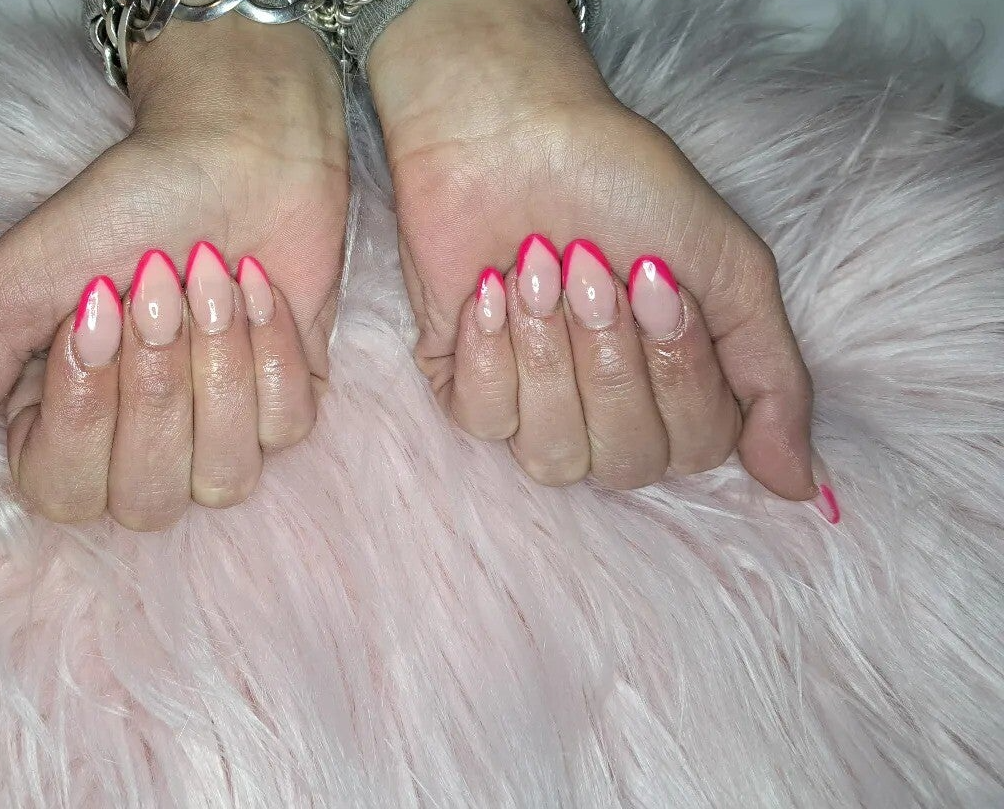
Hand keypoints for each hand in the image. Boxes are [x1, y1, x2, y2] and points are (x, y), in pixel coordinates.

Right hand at [0, 17, 347, 528]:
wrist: (232, 146)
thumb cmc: (120, 209)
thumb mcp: (13, 289)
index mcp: (61, 430)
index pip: (63, 495)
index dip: (81, 407)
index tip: (89, 305)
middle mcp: (136, 452)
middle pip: (143, 498)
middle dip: (151, 380)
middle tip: (150, 283)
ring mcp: (218, 438)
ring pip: (222, 476)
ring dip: (213, 361)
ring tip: (206, 276)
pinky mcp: (288, 410)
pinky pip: (285, 428)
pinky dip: (269, 348)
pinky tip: (253, 290)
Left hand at [368, 0, 831, 514]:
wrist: (509, 130)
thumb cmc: (621, 183)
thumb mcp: (729, 270)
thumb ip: (770, 380)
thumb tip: (802, 488)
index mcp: (676, 390)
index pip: (695, 449)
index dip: (680, 371)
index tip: (659, 276)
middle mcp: (606, 411)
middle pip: (627, 463)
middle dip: (613, 358)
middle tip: (596, 267)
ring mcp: (532, 404)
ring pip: (553, 455)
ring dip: (552, 354)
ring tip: (540, 267)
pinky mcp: (462, 384)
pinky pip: (484, 419)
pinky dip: (491, 347)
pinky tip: (490, 286)